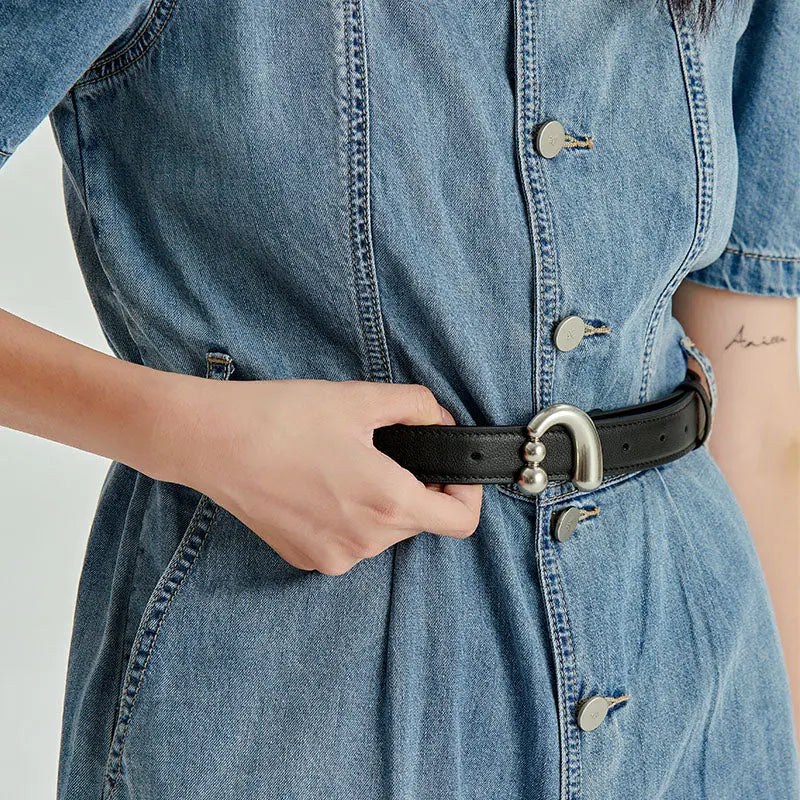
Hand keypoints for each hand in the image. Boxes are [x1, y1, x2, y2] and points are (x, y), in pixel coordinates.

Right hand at [158, 377, 482, 574]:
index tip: (449, 470)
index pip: (460, 523)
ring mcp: (333, 557)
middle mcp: (365, 542)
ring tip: (343, 464)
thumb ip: (417, 406)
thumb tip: (439, 420)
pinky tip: (318, 485)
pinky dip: (348, 517)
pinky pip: (348, 542)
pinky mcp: (305, 559)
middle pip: (419, 522)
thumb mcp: (360, 398)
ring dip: (380, 503)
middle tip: (383, 451)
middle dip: (415, 488)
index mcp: (388, 503)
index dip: (466, 494)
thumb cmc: (282, 417)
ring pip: (382, 533)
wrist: (213, 442)